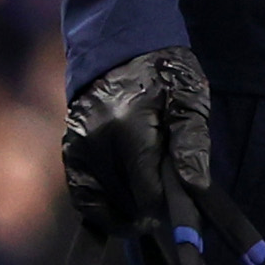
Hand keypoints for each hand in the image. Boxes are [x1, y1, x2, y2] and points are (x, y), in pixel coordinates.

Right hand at [63, 46, 213, 238]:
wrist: (120, 46)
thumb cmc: (164, 74)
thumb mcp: (189, 101)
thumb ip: (192, 143)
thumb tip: (195, 185)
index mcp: (129, 127)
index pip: (147, 191)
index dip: (167, 210)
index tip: (183, 218)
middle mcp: (96, 139)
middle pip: (125, 200)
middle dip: (150, 211)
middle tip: (171, 211)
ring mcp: (78, 146)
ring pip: (103, 203)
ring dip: (127, 212)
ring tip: (150, 209)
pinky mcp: (69, 150)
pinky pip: (82, 195)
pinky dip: (101, 209)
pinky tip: (122, 213)